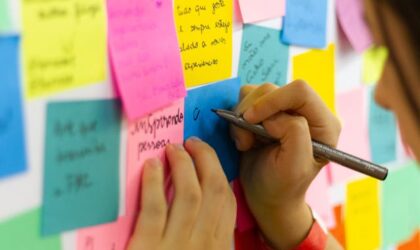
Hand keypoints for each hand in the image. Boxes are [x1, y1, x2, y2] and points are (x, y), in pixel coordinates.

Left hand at [127, 138, 235, 249]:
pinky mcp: (148, 249)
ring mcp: (177, 246)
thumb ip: (202, 234)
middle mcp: (203, 245)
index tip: (208, 158)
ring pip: (189, 195)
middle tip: (193, 143)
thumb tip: (200, 200)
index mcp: (218, 248)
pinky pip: (155, 208)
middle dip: (206, 159)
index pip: (228, 203)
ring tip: (173, 148)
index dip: (220, 173)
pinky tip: (151, 166)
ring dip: (182, 165)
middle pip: (214, 191)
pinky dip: (154, 182)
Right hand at [231, 81, 340, 248]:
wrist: (266, 195)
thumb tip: (274, 116)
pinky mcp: (267, 111)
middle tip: (246, 140)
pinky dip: (238, 117)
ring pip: (256, 92)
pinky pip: (246, 99)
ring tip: (245, 142)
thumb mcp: (294, 166)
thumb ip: (293, 134)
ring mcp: (285, 110)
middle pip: (273, 88)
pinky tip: (245, 139)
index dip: (272, 101)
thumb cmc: (282, 186)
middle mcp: (306, 112)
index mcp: (324, 123)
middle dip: (253, 111)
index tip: (251, 120)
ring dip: (242, 116)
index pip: (299, 91)